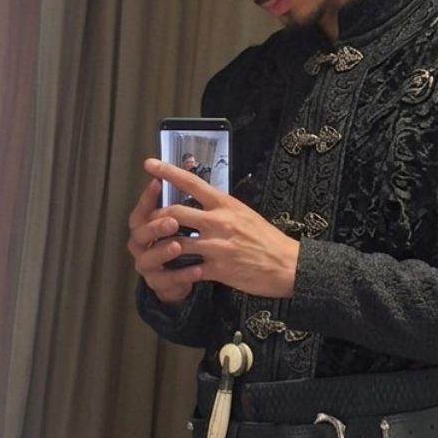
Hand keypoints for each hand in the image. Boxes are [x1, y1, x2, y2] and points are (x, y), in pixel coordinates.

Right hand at [127, 170, 201, 303]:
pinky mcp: (159, 284)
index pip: (142, 209)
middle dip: (154, 226)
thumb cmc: (188, 241)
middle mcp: (142, 244)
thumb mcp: (190, 216)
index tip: (156, 182)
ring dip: (163, 250)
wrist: (188, 277)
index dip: (147, 197)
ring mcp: (148, 265)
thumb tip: (189, 159)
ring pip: (148, 258)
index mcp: (147, 225)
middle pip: (139, 233)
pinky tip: (199, 269)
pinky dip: (182, 275)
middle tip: (171, 221)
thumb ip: (185, 194)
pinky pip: (168, 280)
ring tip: (179, 245)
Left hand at [128, 160, 300, 300]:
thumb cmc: (268, 240)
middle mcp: (219, 221)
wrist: (288, 265)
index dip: (168, 172)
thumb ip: (223, 208)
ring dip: (162, 246)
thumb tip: (204, 203)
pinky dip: (178, 272)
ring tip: (155, 249)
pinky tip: (173, 272)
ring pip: (176, 242)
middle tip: (149, 222)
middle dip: (156, 218)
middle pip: (174, 212)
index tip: (150, 164)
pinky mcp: (218, 269)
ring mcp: (217, 246)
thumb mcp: (246, 214)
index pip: (192, 182)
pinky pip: (188, 269)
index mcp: (226, 204)